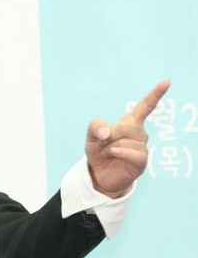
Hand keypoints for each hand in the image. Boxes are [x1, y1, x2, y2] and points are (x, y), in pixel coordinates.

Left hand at [86, 79, 170, 197]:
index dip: (155, 94)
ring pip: (125, 141)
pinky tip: (114, 153)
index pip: (145, 107)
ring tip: (110, 154)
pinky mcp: (141, 161)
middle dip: (109, 135)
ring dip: (111, 148)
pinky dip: (121, 152)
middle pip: (124, 126)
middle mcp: (140, 133)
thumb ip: (95, 127)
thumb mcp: (91, 137)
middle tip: (104, 145)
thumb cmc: (99, 152)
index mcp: (130, 123)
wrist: (100, 175)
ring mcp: (142, 147)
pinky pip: (133, 152)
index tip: (166, 82)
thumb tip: (105, 132)